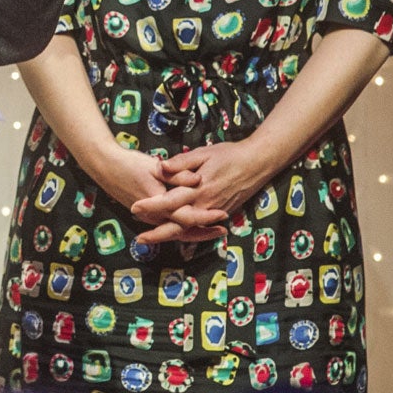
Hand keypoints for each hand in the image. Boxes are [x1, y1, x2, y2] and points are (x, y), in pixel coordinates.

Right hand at [83, 143, 223, 248]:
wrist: (105, 167)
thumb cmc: (130, 164)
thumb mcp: (155, 166)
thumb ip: (177, 174)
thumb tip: (197, 179)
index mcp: (158, 203)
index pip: (186, 216)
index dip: (205, 217)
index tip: (222, 214)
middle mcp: (154, 216)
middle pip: (183, 231)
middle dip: (204, 232)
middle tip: (223, 231)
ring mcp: (149, 218)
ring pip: (175, 231)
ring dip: (195, 232)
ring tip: (214, 230)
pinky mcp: (147, 215)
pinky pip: (168, 226)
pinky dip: (183, 228)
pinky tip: (194, 226)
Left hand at [130, 140, 276, 244]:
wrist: (258, 163)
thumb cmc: (229, 155)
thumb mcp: (203, 153)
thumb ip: (181, 162)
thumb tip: (160, 167)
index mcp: (199, 189)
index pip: (170, 201)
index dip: (151, 206)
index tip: (134, 207)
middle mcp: (206, 205)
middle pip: (178, 225)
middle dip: (158, 233)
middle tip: (139, 239)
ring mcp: (215, 212)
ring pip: (190, 230)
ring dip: (170, 236)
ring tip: (152, 239)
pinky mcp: (221, 213)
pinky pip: (201, 228)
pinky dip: (187, 234)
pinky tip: (174, 235)